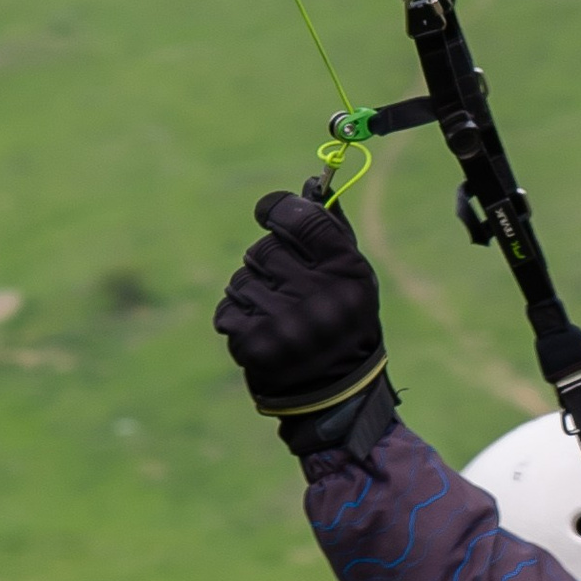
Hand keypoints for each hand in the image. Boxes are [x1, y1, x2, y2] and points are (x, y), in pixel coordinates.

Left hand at [214, 186, 393, 449]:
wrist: (335, 395)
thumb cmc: (344, 324)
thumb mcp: (354, 279)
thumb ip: (331, 231)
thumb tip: (309, 185)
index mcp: (348, 273)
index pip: (302, 218)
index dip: (278, 208)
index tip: (269, 213)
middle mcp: (318, 296)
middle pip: (265, 249)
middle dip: (268, 263)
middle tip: (286, 287)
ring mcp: (285, 322)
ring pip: (241, 280)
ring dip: (251, 293)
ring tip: (276, 315)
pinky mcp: (255, 345)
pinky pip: (227, 310)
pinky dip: (237, 319)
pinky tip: (262, 333)